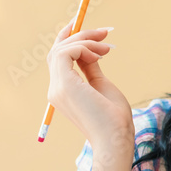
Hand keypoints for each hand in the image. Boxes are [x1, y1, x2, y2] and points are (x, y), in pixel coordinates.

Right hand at [45, 17, 133, 148]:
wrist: (115, 140)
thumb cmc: (114, 119)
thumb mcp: (102, 86)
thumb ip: (92, 69)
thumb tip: (91, 51)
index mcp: (63, 92)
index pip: (58, 59)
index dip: (70, 39)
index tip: (91, 30)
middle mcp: (55, 89)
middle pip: (57, 50)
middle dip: (80, 35)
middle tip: (106, 32)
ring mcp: (57, 88)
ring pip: (61, 48)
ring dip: (86, 40)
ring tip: (107, 47)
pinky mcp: (64, 85)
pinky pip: (66, 52)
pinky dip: (84, 47)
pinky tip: (100, 54)